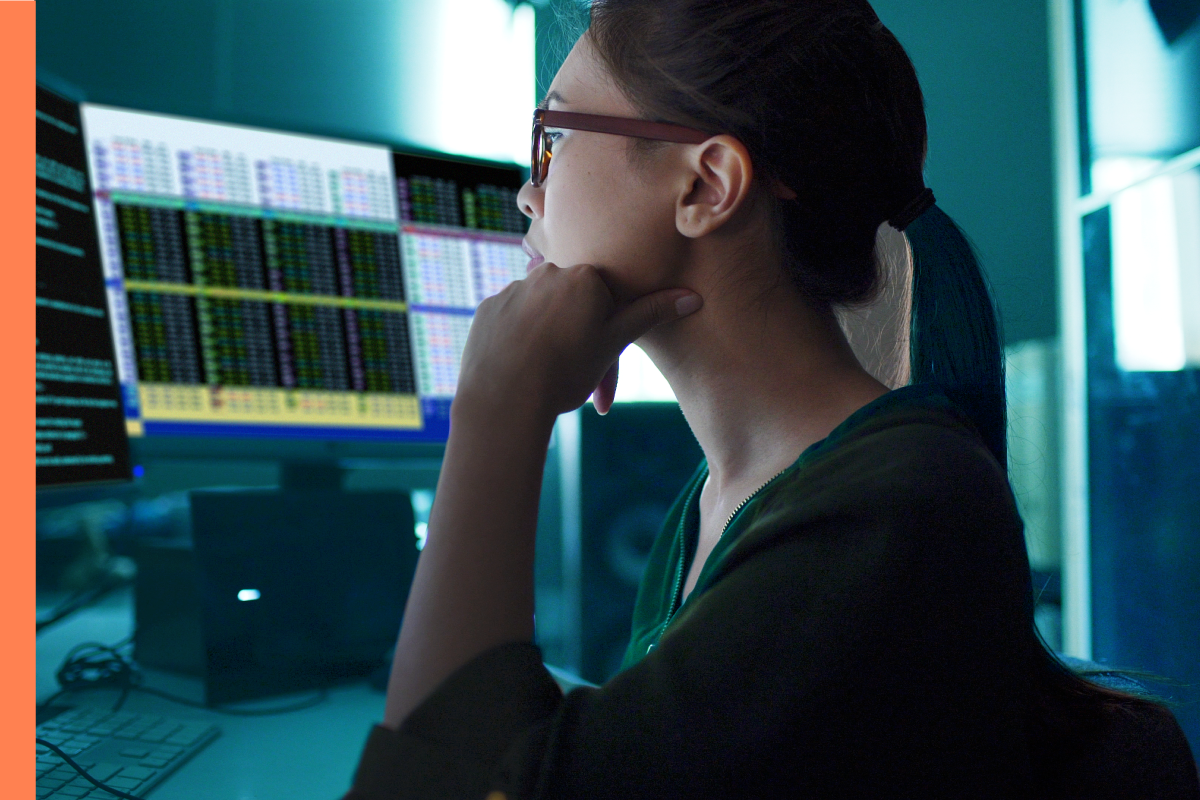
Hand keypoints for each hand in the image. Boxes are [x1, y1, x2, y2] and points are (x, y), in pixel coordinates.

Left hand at [454, 261, 701, 421]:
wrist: (504, 398)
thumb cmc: (566, 371)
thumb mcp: (614, 343)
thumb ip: (650, 314)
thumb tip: (693, 297)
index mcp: (584, 276)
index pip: (605, 296)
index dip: (607, 330)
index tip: (601, 361)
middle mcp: (546, 273)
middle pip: (571, 302)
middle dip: (578, 335)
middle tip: (576, 377)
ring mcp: (512, 290)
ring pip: (541, 312)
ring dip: (548, 337)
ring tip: (547, 377)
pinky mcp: (487, 310)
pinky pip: (511, 321)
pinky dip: (519, 342)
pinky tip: (521, 369)